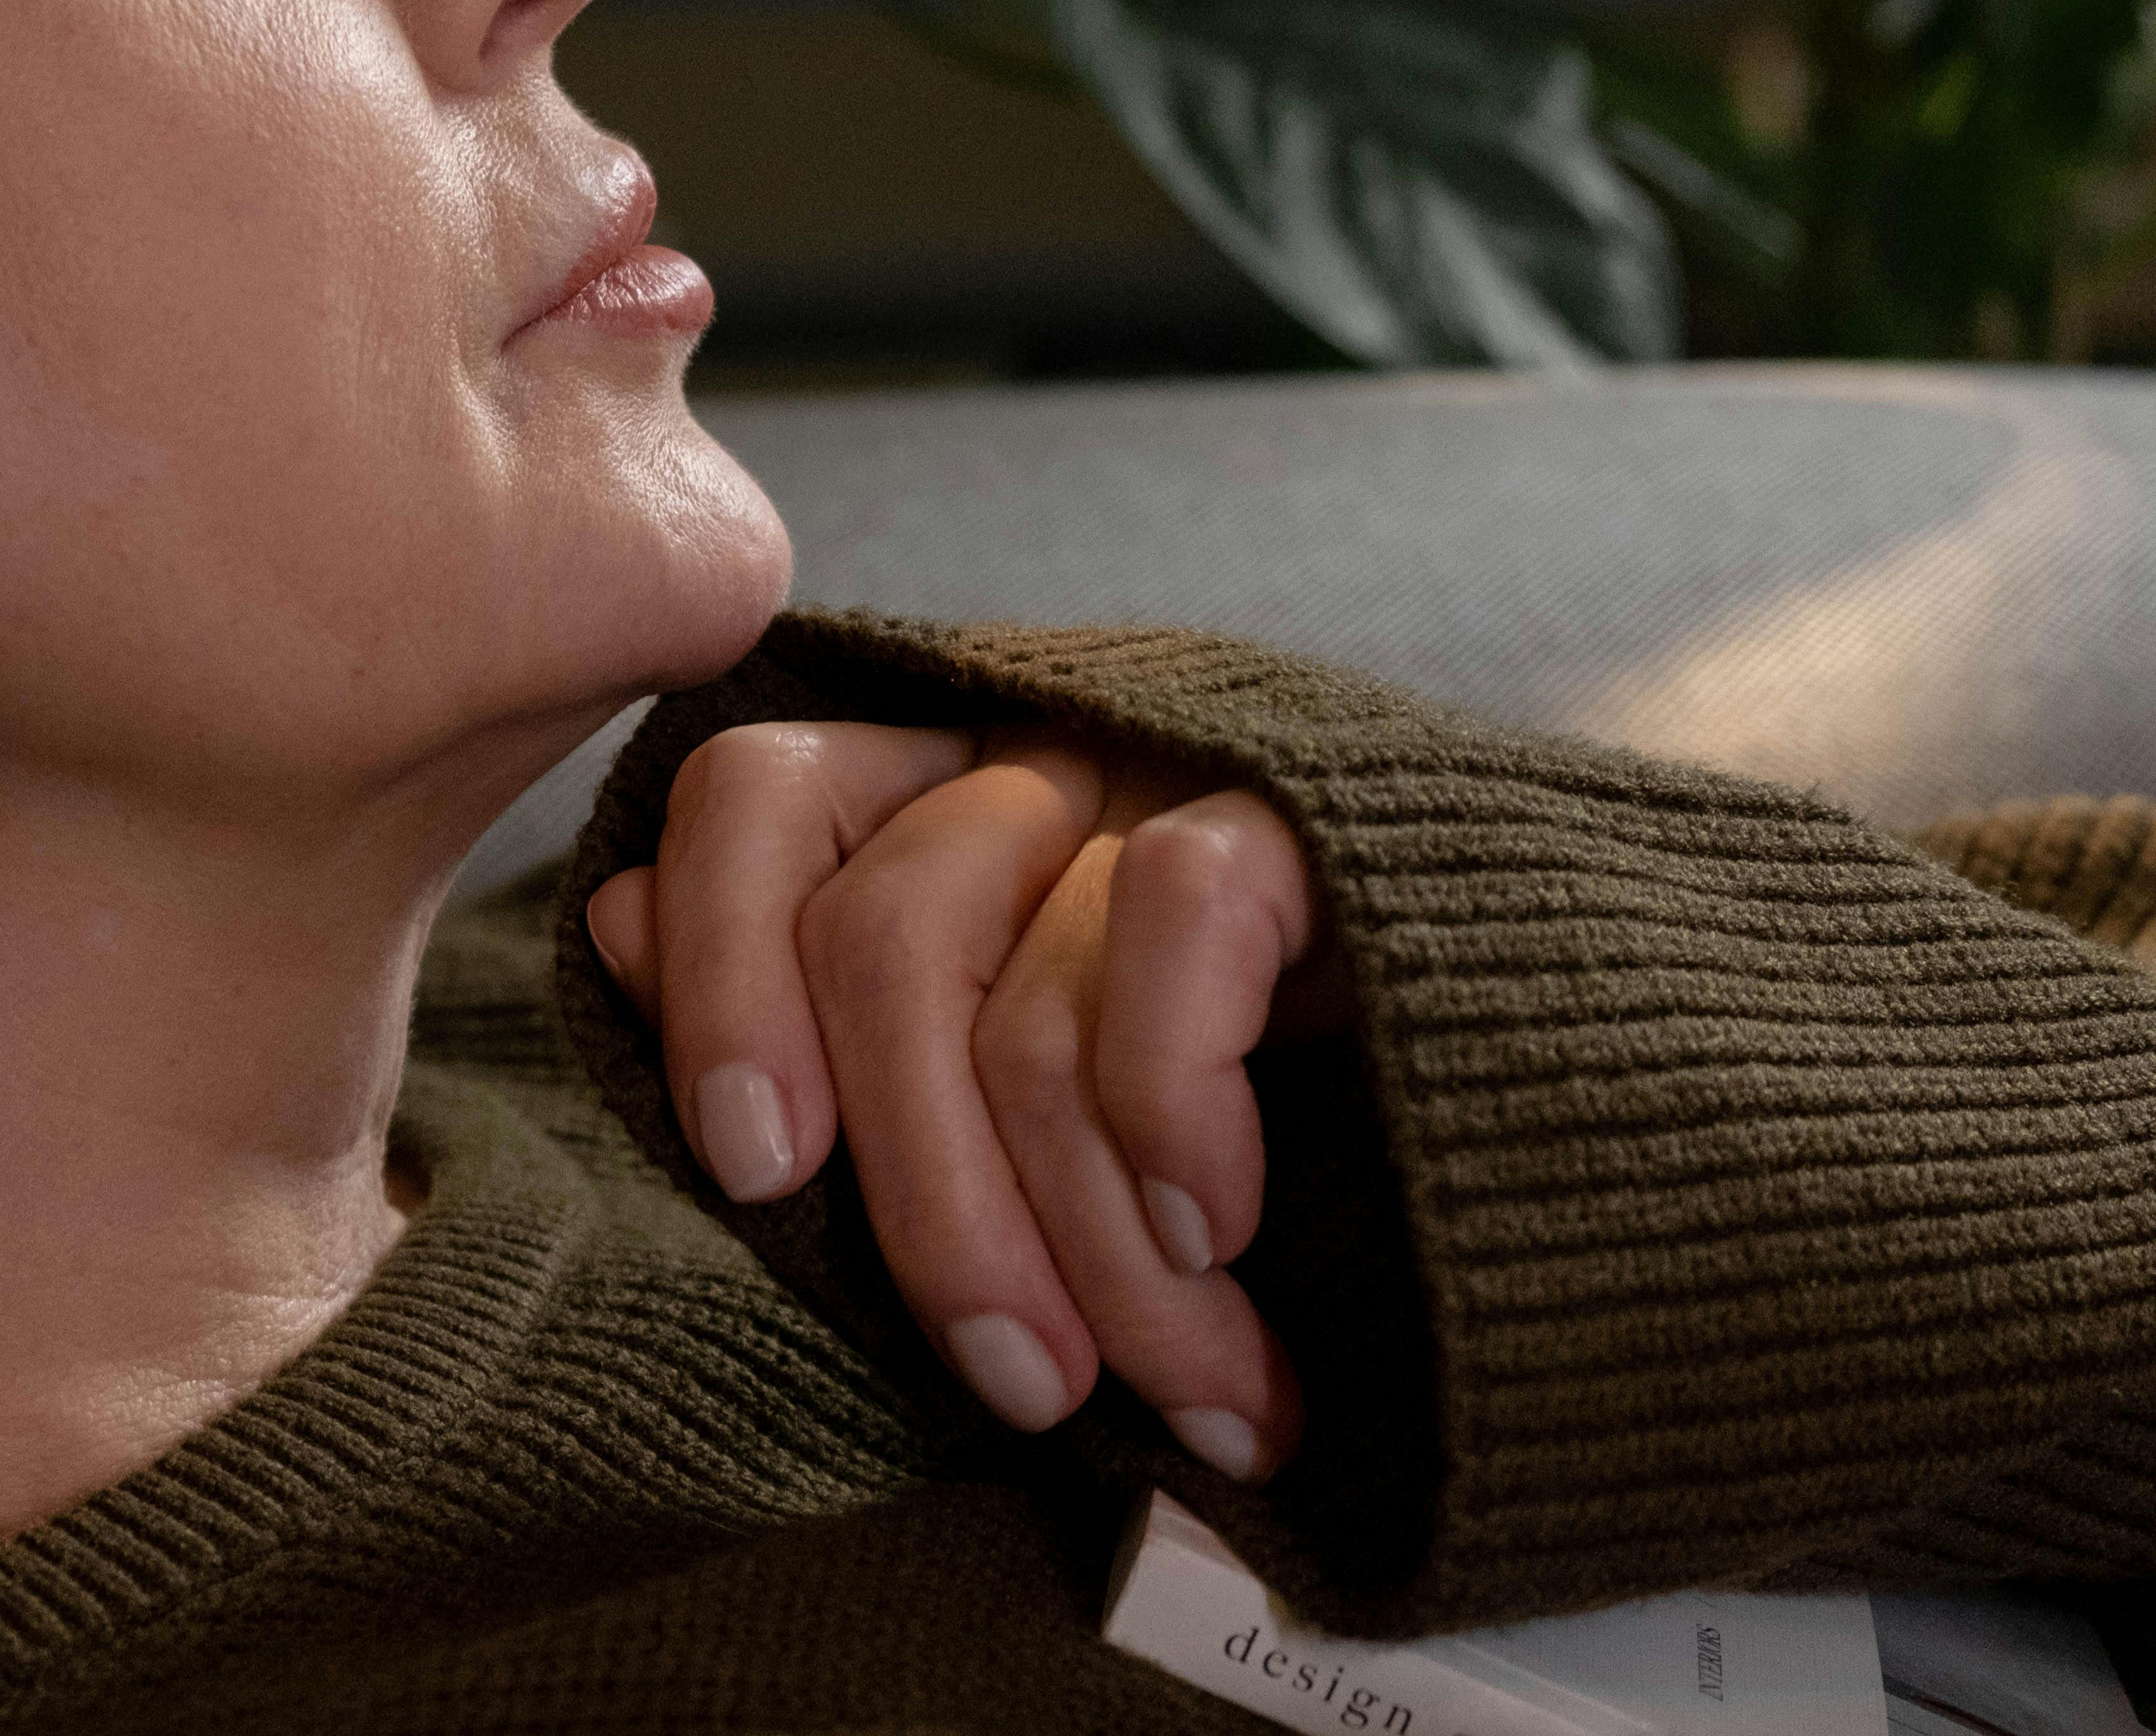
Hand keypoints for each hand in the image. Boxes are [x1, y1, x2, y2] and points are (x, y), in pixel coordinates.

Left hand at [585, 721, 1347, 1483]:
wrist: (1540, 1084)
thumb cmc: (1221, 1123)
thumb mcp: (994, 1105)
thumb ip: (818, 1021)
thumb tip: (616, 924)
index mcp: (924, 802)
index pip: (751, 799)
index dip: (718, 976)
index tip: (761, 1175)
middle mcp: (1028, 763)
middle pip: (880, 938)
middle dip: (929, 1204)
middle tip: (1019, 1386)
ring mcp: (1166, 776)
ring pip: (1031, 993)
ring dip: (1098, 1248)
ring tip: (1191, 1393)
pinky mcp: (1304, 807)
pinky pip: (1177, 919)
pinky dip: (1176, 1112)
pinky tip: (1221, 1229)